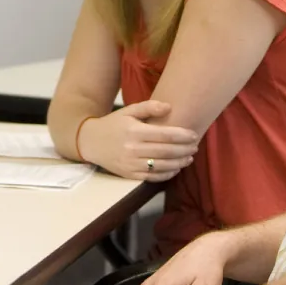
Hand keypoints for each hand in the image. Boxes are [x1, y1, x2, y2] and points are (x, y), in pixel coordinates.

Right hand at [77, 100, 198, 181]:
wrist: (90, 142)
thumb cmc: (113, 124)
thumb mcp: (129, 111)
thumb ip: (149, 107)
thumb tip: (169, 107)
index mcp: (134, 131)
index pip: (165, 135)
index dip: (183, 136)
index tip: (194, 135)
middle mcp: (133, 149)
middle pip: (166, 151)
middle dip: (184, 150)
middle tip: (196, 147)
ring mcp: (131, 164)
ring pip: (162, 166)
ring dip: (179, 163)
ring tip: (189, 158)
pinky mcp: (129, 175)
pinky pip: (153, 177)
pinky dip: (167, 174)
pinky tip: (176, 169)